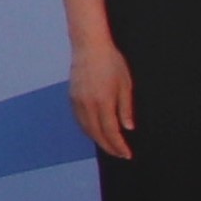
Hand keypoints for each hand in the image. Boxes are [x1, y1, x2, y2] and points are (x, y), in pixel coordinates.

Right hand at [70, 36, 135, 160]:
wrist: (90, 46)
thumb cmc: (112, 62)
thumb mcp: (125, 84)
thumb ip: (125, 108)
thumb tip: (128, 127)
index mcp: (103, 101)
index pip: (111, 131)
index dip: (119, 145)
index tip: (126, 154)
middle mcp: (88, 104)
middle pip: (97, 133)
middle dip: (109, 146)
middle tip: (119, 154)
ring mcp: (77, 101)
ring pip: (86, 128)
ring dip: (98, 139)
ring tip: (109, 145)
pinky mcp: (72, 97)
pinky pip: (80, 119)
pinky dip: (88, 129)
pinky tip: (96, 131)